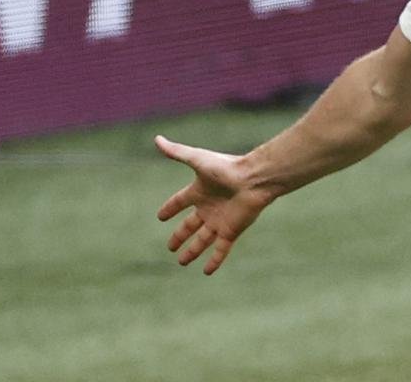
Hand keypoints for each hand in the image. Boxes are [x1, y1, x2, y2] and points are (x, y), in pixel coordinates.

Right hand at [155, 135, 269, 273]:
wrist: (254, 179)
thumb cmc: (226, 167)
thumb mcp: (197, 160)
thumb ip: (177, 152)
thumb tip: (157, 139)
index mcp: (200, 190)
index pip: (180, 201)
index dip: (170, 208)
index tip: (160, 216)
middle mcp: (209, 207)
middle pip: (190, 225)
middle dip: (180, 235)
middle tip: (170, 246)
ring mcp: (220, 221)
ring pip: (202, 240)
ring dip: (193, 251)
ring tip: (181, 262)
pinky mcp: (231, 231)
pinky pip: (220, 250)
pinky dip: (214, 261)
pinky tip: (206, 272)